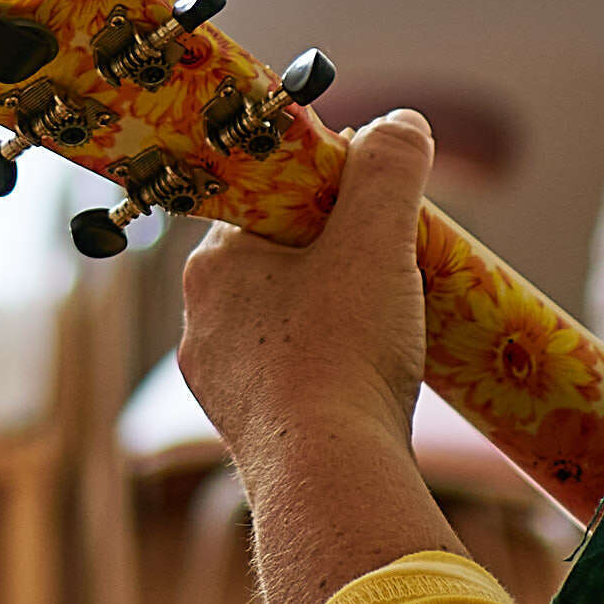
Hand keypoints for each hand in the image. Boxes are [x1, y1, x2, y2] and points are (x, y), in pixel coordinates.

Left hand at [181, 110, 433, 488]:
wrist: (329, 480)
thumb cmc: (343, 351)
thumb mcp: (377, 238)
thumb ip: (389, 168)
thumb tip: (400, 124)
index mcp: (216, 262)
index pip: (272, 202)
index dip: (330, 198)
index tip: (375, 211)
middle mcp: (203, 319)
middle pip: (282, 262)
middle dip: (337, 261)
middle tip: (394, 269)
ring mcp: (221, 381)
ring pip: (285, 323)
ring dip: (334, 319)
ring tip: (388, 330)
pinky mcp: (249, 430)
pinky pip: (291, 378)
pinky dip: (329, 371)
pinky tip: (368, 381)